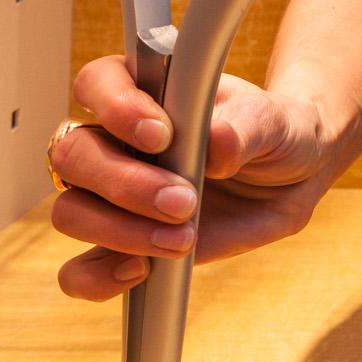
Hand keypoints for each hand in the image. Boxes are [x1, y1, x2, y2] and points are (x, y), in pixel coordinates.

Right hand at [50, 55, 330, 300]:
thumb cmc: (273, 131)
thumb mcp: (273, 120)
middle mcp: (115, 141)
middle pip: (72, 154)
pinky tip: (143, 269)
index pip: (97, 84)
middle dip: (123, 182)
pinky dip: (98, 277)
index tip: (161, 135)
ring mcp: (111, 197)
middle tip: (183, 200)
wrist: (292, 175)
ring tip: (182, 237)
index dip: (116, 108)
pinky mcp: (122, 246)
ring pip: (70, 212)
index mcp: (144, 91)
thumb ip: (244, 128)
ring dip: (118, 230)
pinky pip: (79, 271)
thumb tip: (215, 144)